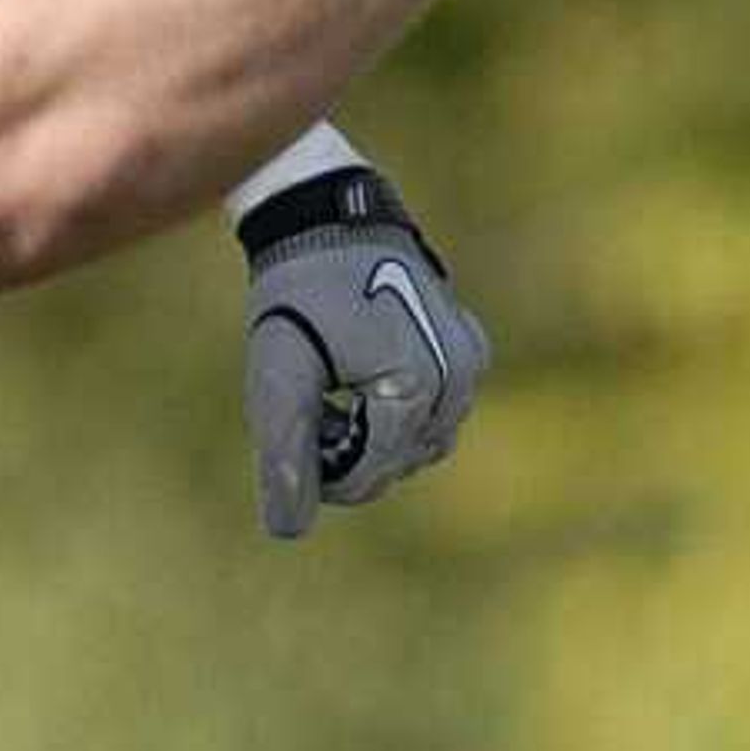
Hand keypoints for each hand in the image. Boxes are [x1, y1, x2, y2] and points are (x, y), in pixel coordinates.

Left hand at [236, 149, 488, 541]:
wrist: (329, 218)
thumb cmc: (297, 297)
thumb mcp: (277, 380)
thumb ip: (285, 457)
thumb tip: (288, 531)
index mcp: (418, 389)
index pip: (369, 476)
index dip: (319, 470)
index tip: (293, 427)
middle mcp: (459, 381)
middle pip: (395, 465)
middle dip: (346, 452)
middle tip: (311, 404)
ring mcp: (472, 363)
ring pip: (416, 445)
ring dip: (370, 436)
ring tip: (333, 390)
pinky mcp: (469, 348)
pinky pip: (432, 412)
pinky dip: (393, 412)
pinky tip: (358, 377)